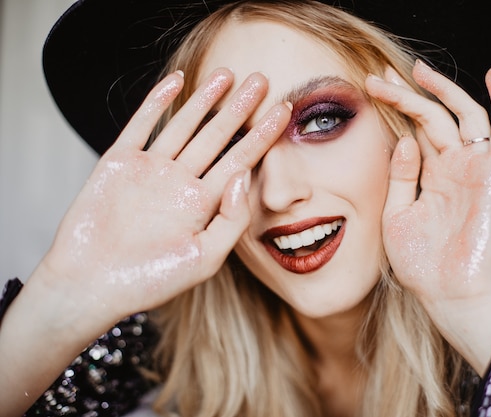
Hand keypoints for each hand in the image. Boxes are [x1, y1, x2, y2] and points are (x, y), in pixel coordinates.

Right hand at [36, 68, 291, 326]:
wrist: (90, 285)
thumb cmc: (149, 281)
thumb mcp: (204, 259)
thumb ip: (232, 220)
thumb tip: (245, 176)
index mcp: (204, 204)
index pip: (241, 161)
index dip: (263, 136)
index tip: (286, 111)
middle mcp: (181, 183)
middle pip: (217, 137)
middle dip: (239, 108)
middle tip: (262, 79)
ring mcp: (151, 171)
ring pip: (184, 126)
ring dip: (204, 99)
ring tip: (226, 73)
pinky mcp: (119, 163)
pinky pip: (142, 125)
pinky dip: (157, 102)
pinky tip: (177, 81)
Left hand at [365, 61, 490, 373]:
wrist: (449, 294)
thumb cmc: (423, 263)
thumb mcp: (396, 216)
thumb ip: (400, 176)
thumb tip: (404, 138)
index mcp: (430, 175)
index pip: (414, 129)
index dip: (395, 106)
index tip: (371, 86)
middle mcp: (453, 166)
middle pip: (433, 117)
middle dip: (407, 94)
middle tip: (379, 77)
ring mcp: (474, 168)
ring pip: (463, 115)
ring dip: (442, 90)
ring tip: (416, 72)